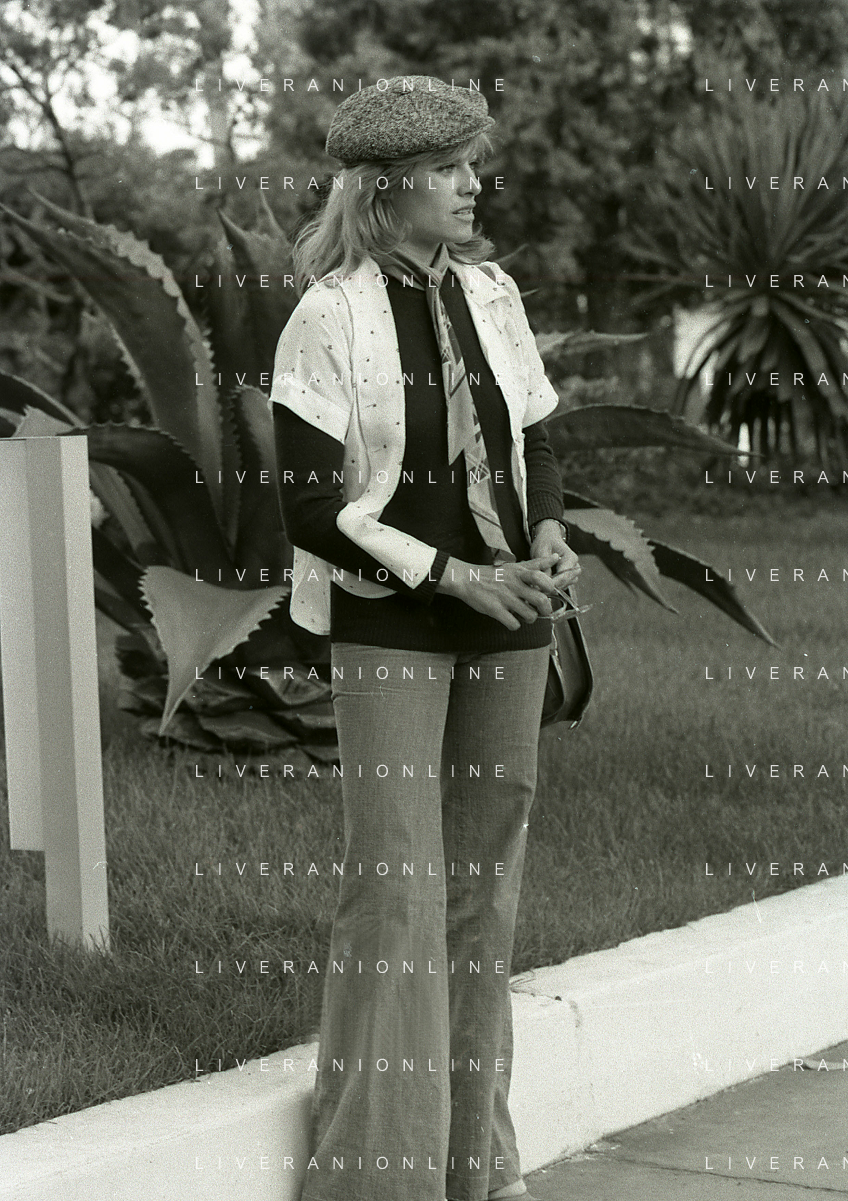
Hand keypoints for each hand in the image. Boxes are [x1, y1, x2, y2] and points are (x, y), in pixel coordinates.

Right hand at [436, 555, 561, 629]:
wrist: (467, 579)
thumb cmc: (493, 574)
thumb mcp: (515, 566)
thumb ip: (536, 564)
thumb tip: (556, 556)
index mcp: (519, 573)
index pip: (541, 578)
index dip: (549, 587)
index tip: (548, 592)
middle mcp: (514, 585)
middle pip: (540, 600)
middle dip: (546, 609)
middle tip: (542, 610)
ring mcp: (505, 598)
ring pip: (529, 615)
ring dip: (530, 618)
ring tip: (525, 615)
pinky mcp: (495, 610)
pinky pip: (513, 624)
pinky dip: (515, 625)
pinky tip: (511, 620)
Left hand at [529, 519, 580, 589]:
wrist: (549, 538)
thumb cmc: (545, 542)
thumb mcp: (541, 551)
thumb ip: (544, 566)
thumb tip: (545, 582)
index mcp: (571, 558)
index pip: (563, 576)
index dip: (551, 584)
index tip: (539, 587)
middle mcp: (575, 566)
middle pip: (566, 582)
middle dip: (552, 586)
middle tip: (537, 588)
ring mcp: (573, 572)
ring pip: (565, 585)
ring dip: (553, 587)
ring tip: (539, 584)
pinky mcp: (569, 576)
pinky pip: (563, 585)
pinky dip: (554, 586)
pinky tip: (543, 583)